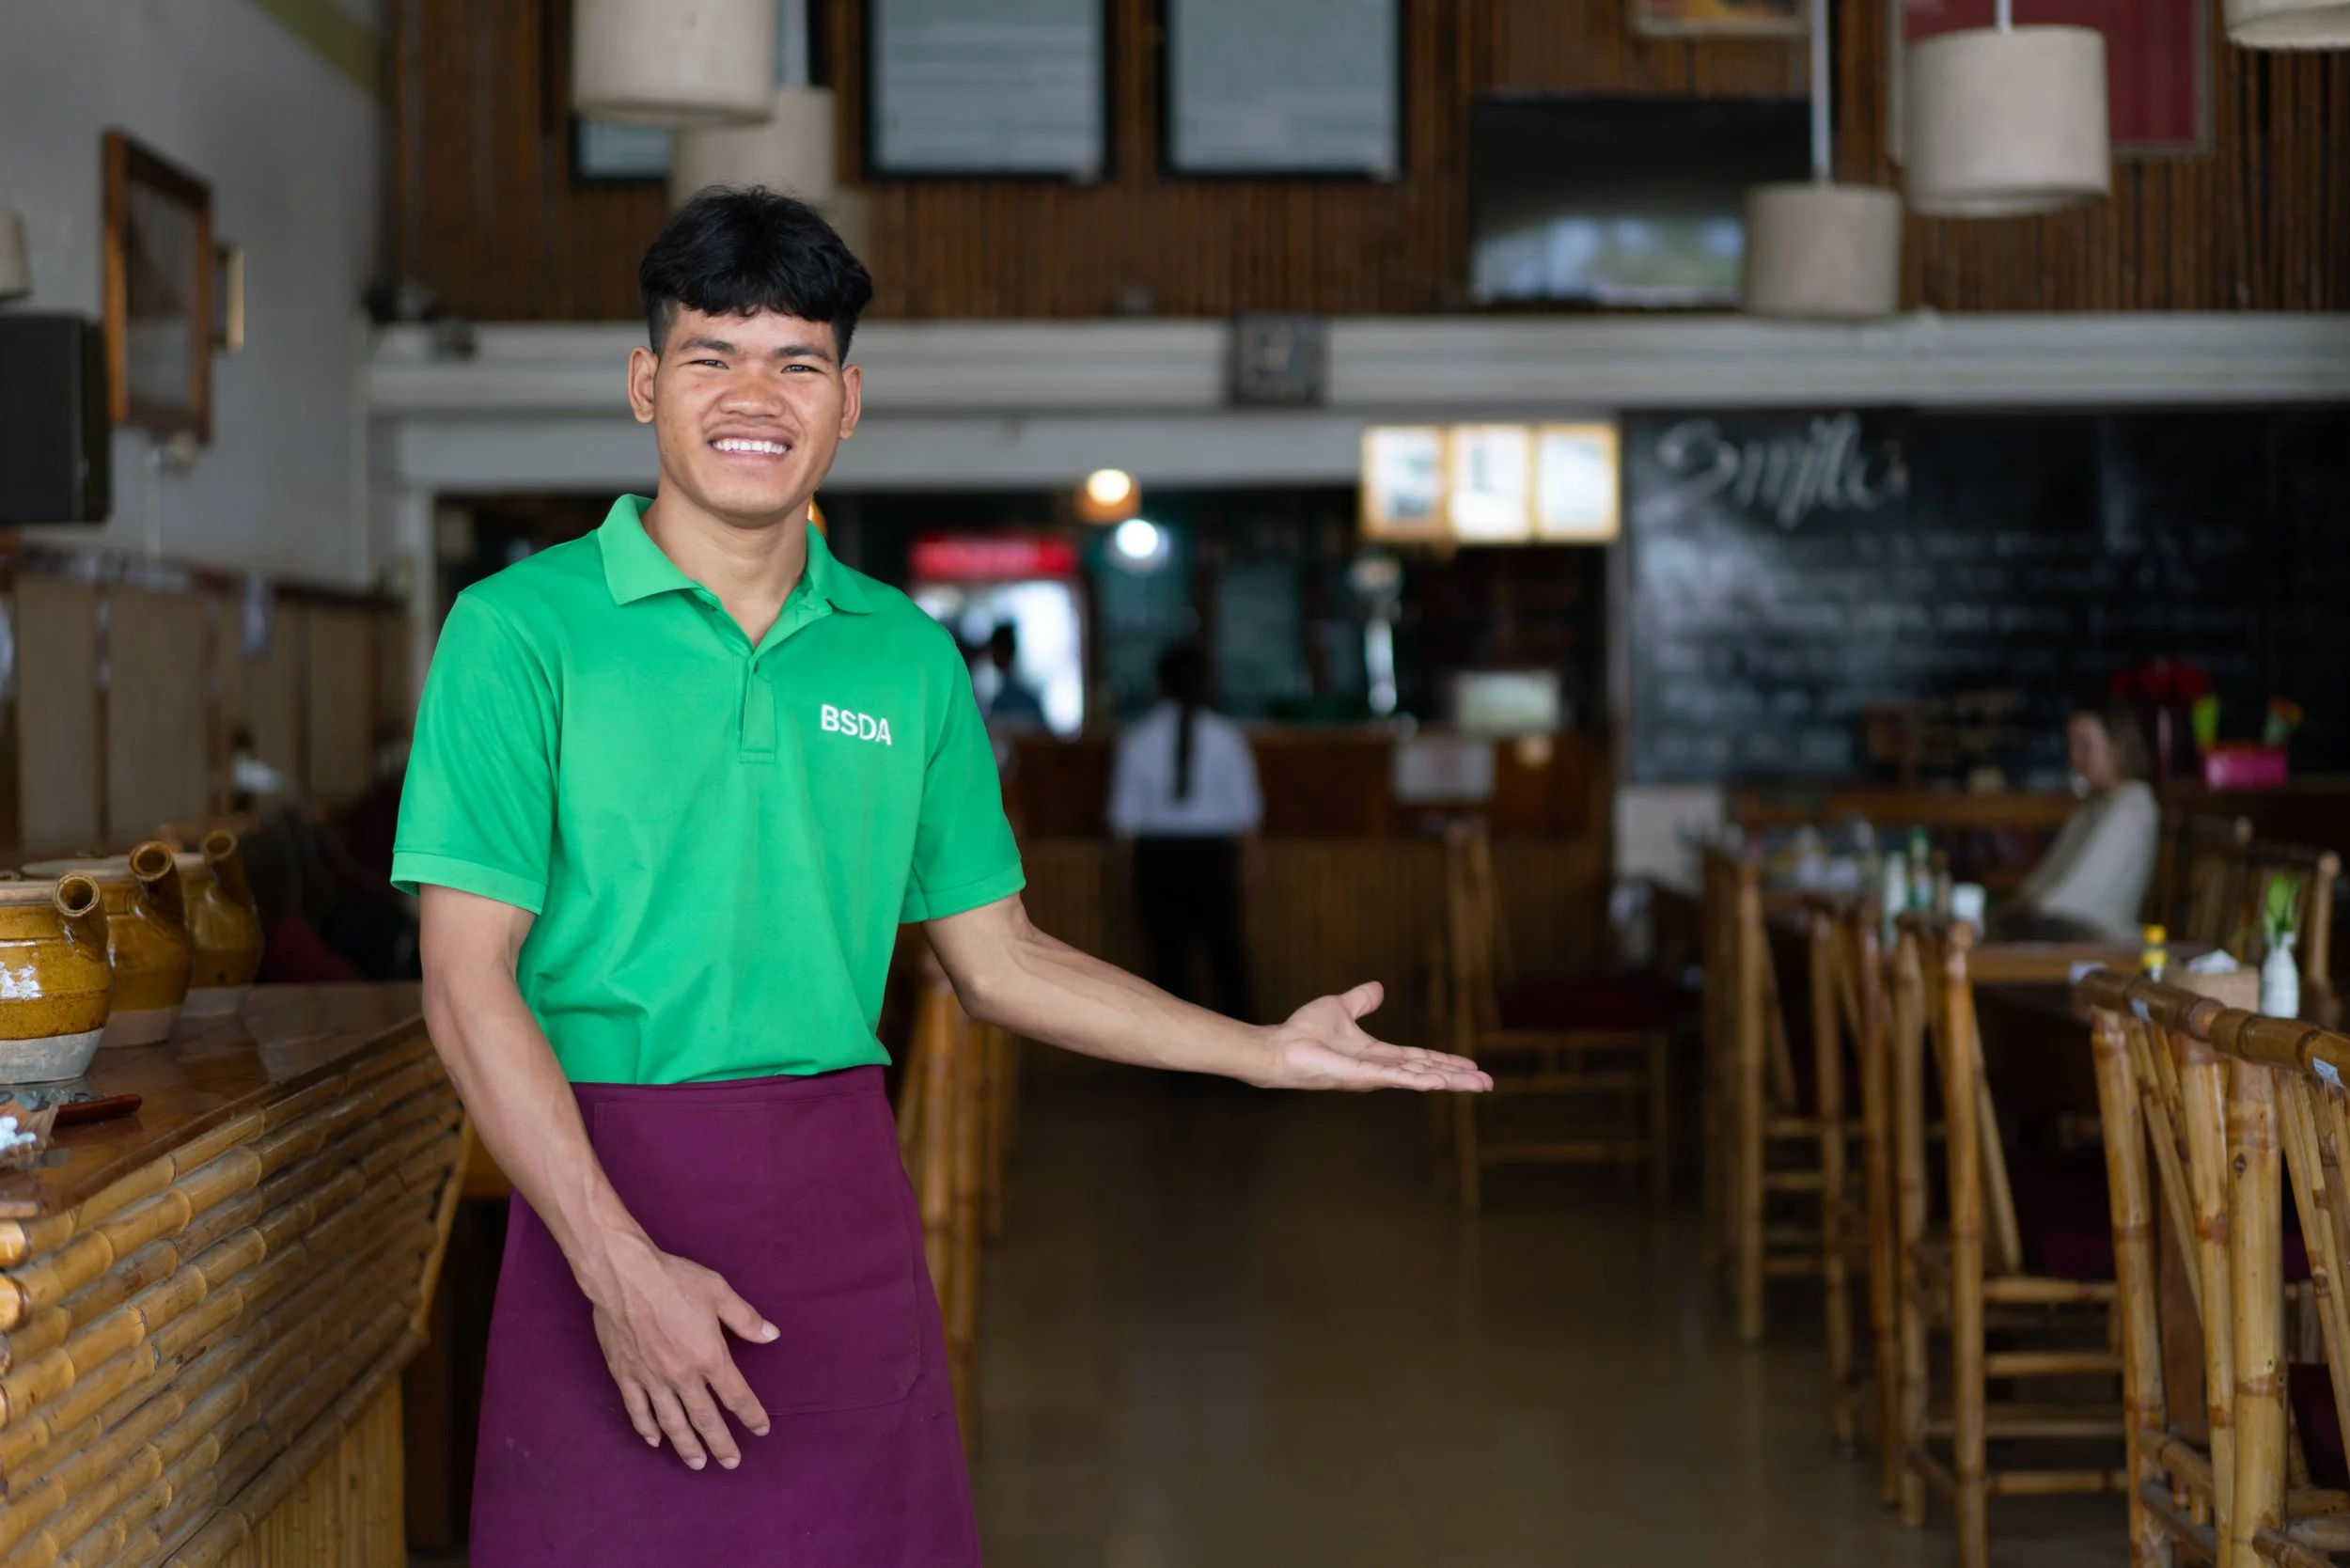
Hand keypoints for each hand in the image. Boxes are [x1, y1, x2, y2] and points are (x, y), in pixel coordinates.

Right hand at [587, 1234, 777, 1470]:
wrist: (625, 1277)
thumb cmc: (675, 1281)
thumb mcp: (719, 1293)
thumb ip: (746, 1319)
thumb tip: (772, 1335)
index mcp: (709, 1357)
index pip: (736, 1395)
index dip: (751, 1415)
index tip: (761, 1430)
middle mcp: (682, 1375)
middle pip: (705, 1418)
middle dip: (721, 1443)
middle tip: (731, 1463)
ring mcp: (652, 1379)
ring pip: (672, 1422)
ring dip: (687, 1446)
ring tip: (698, 1463)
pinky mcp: (626, 1375)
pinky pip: (638, 1409)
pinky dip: (647, 1428)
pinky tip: (655, 1440)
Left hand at [1252, 982, 1490, 1092]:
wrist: (1280, 1047)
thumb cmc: (1304, 1032)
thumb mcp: (1340, 1008)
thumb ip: (1361, 1001)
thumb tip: (1378, 988)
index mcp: (1378, 1055)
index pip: (1420, 1058)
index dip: (1446, 1061)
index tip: (1471, 1066)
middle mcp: (1379, 1069)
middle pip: (1427, 1072)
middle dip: (1458, 1078)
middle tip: (1488, 1083)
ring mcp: (1371, 1075)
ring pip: (1418, 1078)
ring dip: (1448, 1081)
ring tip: (1476, 1085)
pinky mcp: (1358, 1075)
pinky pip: (1393, 1077)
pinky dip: (1417, 1080)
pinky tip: (1438, 1083)